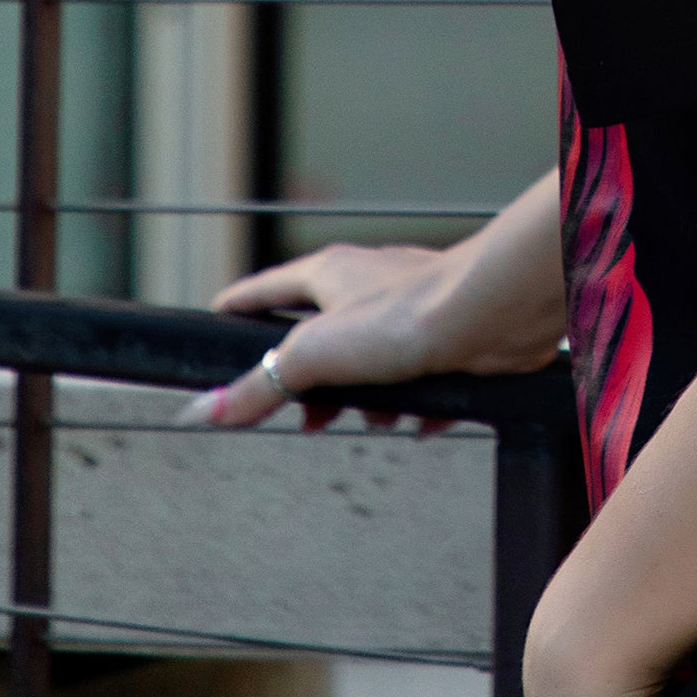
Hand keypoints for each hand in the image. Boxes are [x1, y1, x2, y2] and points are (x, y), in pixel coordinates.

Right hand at [180, 241, 451, 428]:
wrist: (490, 314)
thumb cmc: (406, 315)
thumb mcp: (314, 356)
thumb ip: (260, 386)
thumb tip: (205, 411)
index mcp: (331, 274)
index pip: (269, 288)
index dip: (240, 305)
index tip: (218, 317)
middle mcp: (370, 285)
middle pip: (324, 337)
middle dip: (314, 385)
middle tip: (308, 416)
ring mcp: (411, 308)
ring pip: (373, 363)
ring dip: (369, 401)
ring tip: (377, 418)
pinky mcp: (446, 336)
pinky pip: (420, 378)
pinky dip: (414, 404)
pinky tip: (420, 421)